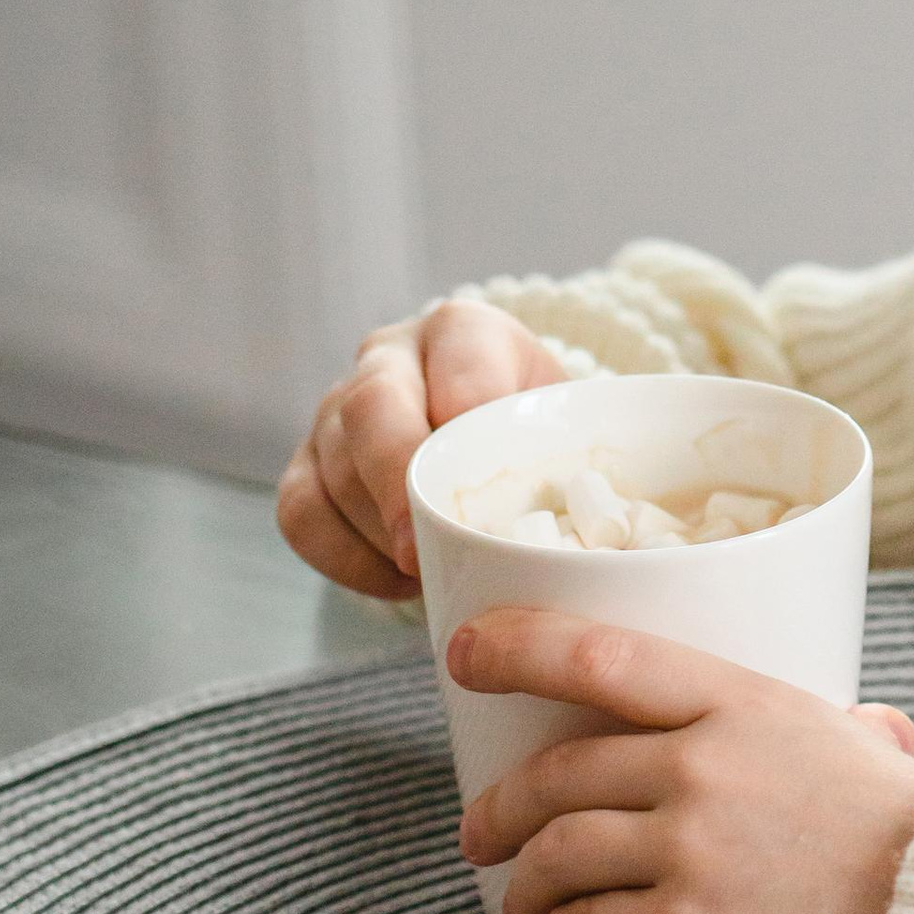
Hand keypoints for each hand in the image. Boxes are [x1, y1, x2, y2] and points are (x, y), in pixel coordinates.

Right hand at [277, 298, 561, 598]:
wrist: (493, 432)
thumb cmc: (537, 433)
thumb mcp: (570, 423)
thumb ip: (581, 444)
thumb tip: (611, 514)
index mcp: (463, 332)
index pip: (458, 362)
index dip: (465, 422)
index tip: (481, 493)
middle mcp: (389, 357)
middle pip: (372, 407)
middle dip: (395, 485)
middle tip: (421, 553)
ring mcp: (336, 408)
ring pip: (332, 469)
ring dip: (378, 534)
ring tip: (430, 573)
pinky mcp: (307, 464)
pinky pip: (302, 515)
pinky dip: (346, 559)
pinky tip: (397, 580)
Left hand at [450, 607, 913, 913]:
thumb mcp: (868, 750)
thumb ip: (841, 733)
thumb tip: (878, 731)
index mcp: (739, 702)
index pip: (598, 655)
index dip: (518, 647)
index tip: (464, 655)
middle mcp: (700, 764)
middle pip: (557, 775)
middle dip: (500, 811)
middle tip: (480, 836)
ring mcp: (688, 848)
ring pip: (557, 857)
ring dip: (522, 892)